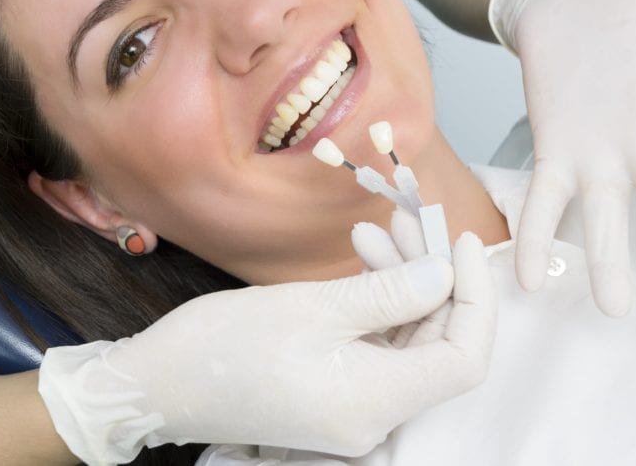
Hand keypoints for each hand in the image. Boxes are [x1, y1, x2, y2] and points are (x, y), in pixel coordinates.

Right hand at [38, 250, 494, 463]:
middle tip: (415, 220)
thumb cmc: (224, 346)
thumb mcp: (312, 307)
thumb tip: (445, 274)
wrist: (159, 385)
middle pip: (436, 345)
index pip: (463, 357)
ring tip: (379, 229)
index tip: (463, 242)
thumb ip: (389, 293)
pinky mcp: (335, 393)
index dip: (475, 297)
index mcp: (374, 402)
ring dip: (403, 283)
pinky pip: (375, 347)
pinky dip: (376, 303)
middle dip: (435, 277)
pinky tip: (360, 258)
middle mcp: (373, 416)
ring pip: (406, 341)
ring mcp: (354, 407)